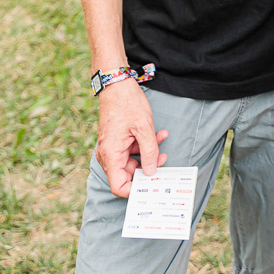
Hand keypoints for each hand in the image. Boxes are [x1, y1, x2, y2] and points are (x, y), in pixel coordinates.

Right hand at [95, 77, 168, 197]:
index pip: (119, 187)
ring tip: (162, 139)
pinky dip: (144, 144)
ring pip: (132, 160)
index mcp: (111, 155)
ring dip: (149, 152)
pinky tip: (158, 134)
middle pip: (128, 174)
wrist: (116, 83)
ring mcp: (111, 148)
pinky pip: (131, 150)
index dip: (135, 190)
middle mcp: (108, 155)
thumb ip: (150, 152)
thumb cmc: (127, 103)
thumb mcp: (144, 127)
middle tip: (165, 159)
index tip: (152, 184)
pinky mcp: (116, 141)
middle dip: (148, 167)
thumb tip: (152, 172)